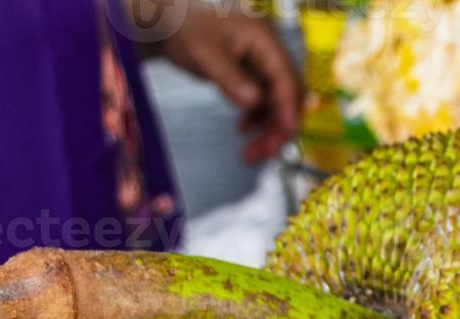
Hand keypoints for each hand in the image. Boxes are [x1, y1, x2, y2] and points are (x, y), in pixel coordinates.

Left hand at [150, 2, 300, 163]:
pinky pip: (264, 100)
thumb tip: (255, 102)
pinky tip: (242, 130)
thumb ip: (230, 78)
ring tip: (251, 153)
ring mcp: (263, 62)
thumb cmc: (186, 31)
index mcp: (264, 38)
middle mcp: (270, 50)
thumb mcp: (204, 54)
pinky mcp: (254, 72)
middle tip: (263, 154)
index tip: (286, 134)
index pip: (285, 77)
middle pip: (287, 93)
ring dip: (268, 128)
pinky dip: (256, 118)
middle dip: (279, 125)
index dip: (288, 108)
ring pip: (277, 101)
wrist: (171, 24)